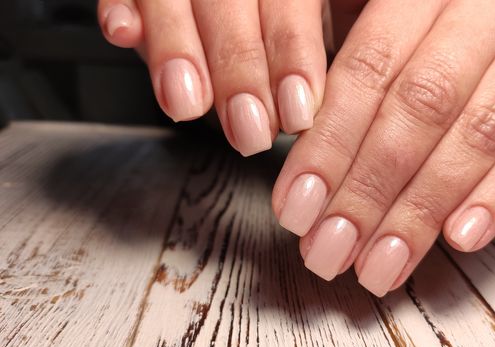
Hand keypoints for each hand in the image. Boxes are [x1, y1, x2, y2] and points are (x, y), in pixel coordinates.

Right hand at [97, 0, 326, 155]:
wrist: (228, 2)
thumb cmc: (272, 14)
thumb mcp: (303, 22)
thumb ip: (305, 47)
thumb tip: (318, 108)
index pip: (290, 3)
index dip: (293, 56)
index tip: (297, 111)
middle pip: (231, 3)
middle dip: (239, 72)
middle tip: (248, 130)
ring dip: (177, 49)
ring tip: (187, 103)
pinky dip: (119, 7)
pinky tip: (123, 32)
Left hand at [272, 0, 494, 296]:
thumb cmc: (431, 38)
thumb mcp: (381, 43)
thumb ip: (346, 98)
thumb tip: (306, 184)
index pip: (368, 70)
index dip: (330, 145)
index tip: (300, 204)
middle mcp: (486, 7)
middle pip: (421, 106)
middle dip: (370, 188)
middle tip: (334, 244)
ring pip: (476, 133)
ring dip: (422, 209)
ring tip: (383, 259)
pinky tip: (457, 235)